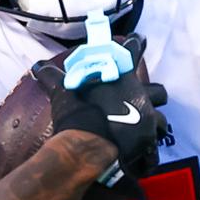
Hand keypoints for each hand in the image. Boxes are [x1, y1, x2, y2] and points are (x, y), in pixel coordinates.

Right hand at [37, 22, 167, 180]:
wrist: (88, 144)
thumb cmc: (78, 112)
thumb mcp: (64, 91)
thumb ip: (53, 78)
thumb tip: (38, 66)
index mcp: (123, 79)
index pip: (132, 52)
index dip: (135, 44)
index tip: (139, 39)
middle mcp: (142, 97)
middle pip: (159, 92)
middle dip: (155, 95)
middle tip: (148, 99)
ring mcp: (148, 121)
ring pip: (162, 122)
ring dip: (155, 126)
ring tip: (145, 132)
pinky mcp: (147, 145)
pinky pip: (152, 153)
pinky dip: (148, 157)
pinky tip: (142, 160)